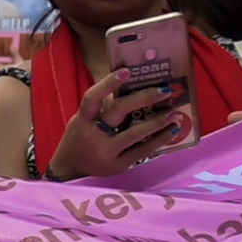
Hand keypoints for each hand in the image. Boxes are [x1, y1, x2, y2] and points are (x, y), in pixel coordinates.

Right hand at [47, 66, 187, 177]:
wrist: (69, 169)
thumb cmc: (80, 138)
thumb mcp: (82, 120)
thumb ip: (102, 107)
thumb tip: (131, 87)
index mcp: (82, 119)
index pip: (92, 98)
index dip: (108, 83)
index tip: (126, 71)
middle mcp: (93, 135)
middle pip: (118, 112)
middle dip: (143, 98)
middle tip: (163, 89)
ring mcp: (106, 151)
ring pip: (135, 133)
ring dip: (157, 121)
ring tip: (173, 112)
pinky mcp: (118, 165)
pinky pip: (142, 151)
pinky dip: (159, 140)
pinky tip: (171, 131)